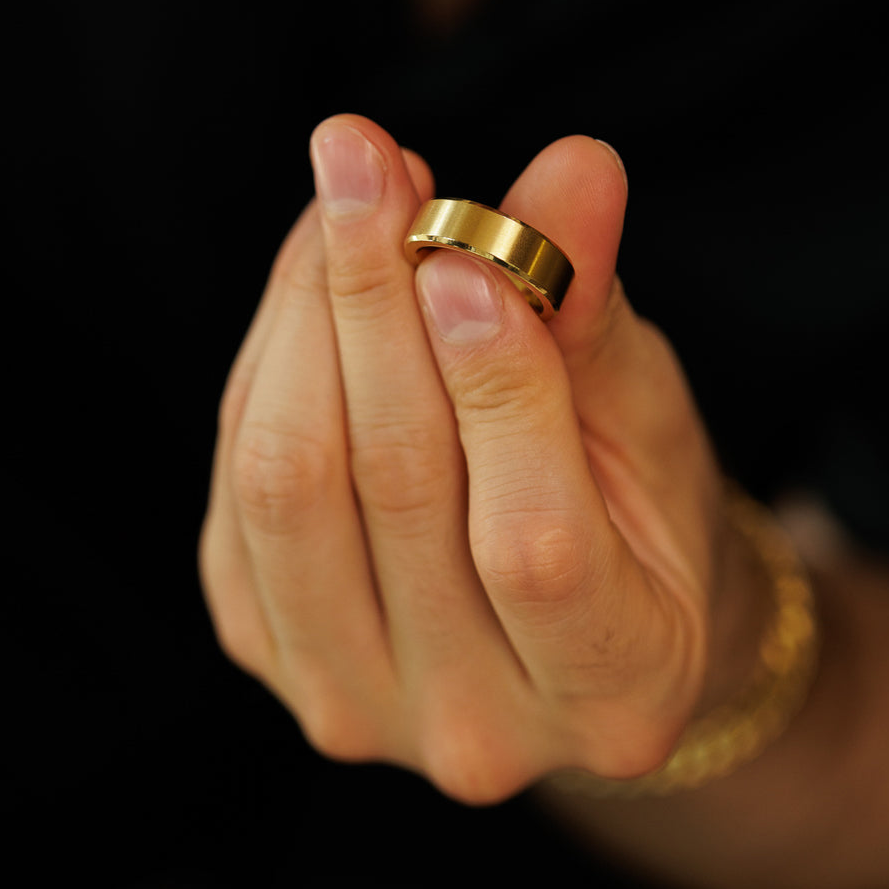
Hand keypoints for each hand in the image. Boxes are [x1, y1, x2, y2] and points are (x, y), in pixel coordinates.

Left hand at [199, 114, 744, 803]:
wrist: (577, 618)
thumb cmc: (637, 515)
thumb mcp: (647, 418)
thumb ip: (597, 310)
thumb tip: (573, 170)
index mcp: (617, 690)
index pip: (536, 542)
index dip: (495, 383)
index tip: (460, 238)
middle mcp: (474, 731)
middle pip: (392, 492)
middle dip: (373, 301)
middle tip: (366, 157)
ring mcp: (355, 703)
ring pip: (291, 485)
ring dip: (307, 317)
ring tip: (345, 203)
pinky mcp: (269, 649)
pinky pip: (240, 484)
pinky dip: (269, 364)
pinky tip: (313, 289)